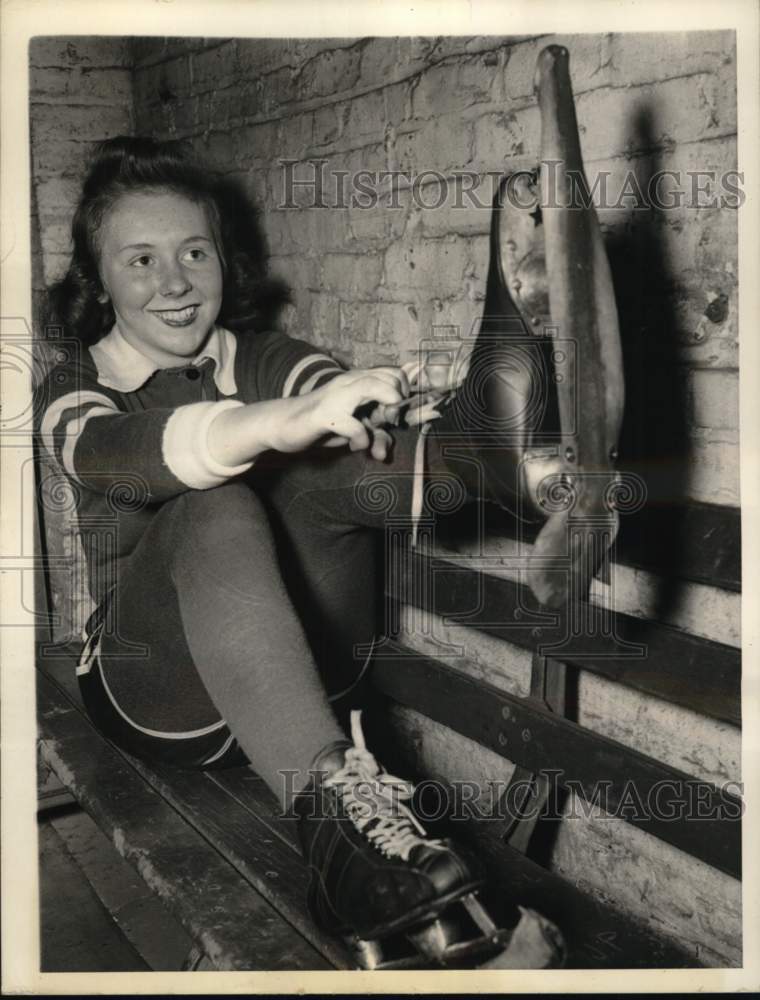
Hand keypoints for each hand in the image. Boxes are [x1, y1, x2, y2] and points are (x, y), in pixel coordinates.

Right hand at [271, 367, 412, 459]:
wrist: (281, 423)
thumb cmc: (320, 423)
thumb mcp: (353, 425)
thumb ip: (373, 427)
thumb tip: (390, 439)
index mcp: (357, 381)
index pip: (393, 373)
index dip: (405, 392)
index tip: (398, 412)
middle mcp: (349, 382)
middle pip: (390, 377)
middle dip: (399, 400)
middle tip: (390, 421)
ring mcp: (336, 396)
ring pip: (372, 387)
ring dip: (386, 407)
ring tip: (382, 426)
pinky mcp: (325, 415)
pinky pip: (352, 424)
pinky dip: (361, 438)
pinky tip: (356, 445)